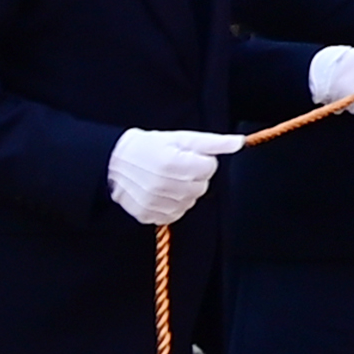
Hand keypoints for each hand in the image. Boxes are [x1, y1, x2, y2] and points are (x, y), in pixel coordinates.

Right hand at [106, 128, 243, 227]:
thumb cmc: (150, 147)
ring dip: (184, 193)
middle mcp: (162, 185)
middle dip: (194, 177)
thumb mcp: (181, 138)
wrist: (113, 161)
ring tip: (168, 180)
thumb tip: (239, 142)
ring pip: (189, 203)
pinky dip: (172, 205)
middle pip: (201, 187)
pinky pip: (173, 215)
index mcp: (172, 163)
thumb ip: (213, 142)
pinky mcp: (146, 215)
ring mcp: (153, 202)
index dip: (202, 161)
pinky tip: (162, 193)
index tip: (188, 157)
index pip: (209, 169)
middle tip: (178, 169)